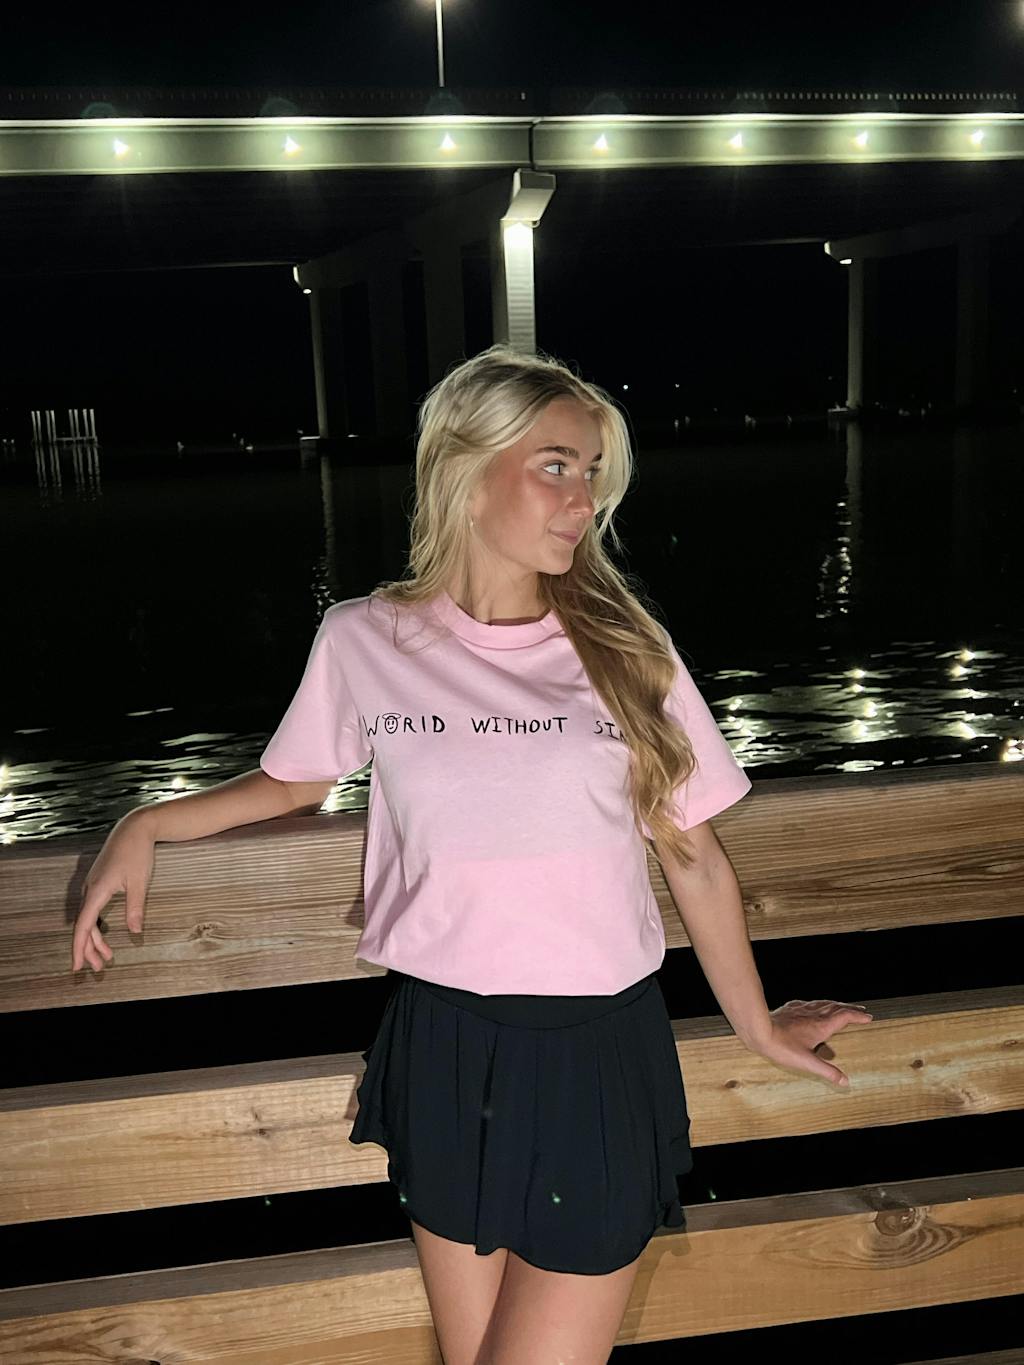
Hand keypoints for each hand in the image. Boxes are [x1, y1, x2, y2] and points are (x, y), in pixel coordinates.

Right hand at [71, 811, 155, 974]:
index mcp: (97, 890)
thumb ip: (135, 908)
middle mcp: (89, 889)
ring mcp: (91, 885)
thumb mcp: (140, 882)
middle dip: (89, 949)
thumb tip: (135, 931)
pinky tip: (103, 935)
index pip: (84, 926)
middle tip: (99, 967)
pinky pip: (91, 909)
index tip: (77, 966)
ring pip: (87, 918)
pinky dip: (96, 925)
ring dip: (94, 938)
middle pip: (83, 926)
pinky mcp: (97, 883)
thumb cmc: (137, 852)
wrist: (134, 828)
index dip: (79, 948)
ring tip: (106, 956)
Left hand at [742, 999, 873, 1087]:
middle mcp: (813, 1014)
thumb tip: (845, 1081)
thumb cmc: (782, 1047)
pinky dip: (818, 1004)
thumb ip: (827, 1071)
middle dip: (850, 1009)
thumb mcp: (808, 1063)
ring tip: (842, 1007)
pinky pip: (809, 1004)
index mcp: (821, 1026)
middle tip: (861, 1011)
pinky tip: (814, 1006)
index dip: (857, 1016)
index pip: (844, 1016)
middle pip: (836, 1007)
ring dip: (836, 1005)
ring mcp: (801, 1010)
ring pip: (823, 1004)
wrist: (759, 1030)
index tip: (868, 1017)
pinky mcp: (790, 1009)